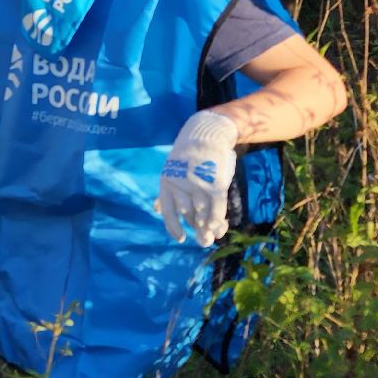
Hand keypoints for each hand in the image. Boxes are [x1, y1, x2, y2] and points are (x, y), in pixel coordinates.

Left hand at [158, 110, 238, 245]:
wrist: (207, 134)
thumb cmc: (190, 156)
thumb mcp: (174, 170)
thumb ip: (169, 190)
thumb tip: (156, 209)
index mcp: (167, 182)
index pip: (168, 210)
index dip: (173, 227)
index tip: (182, 239)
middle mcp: (181, 185)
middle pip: (189, 215)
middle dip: (198, 230)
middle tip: (204, 242)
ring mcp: (199, 185)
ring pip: (204, 214)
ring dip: (210, 227)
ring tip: (215, 235)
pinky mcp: (215, 184)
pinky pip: (217, 207)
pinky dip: (219, 219)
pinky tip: (221, 227)